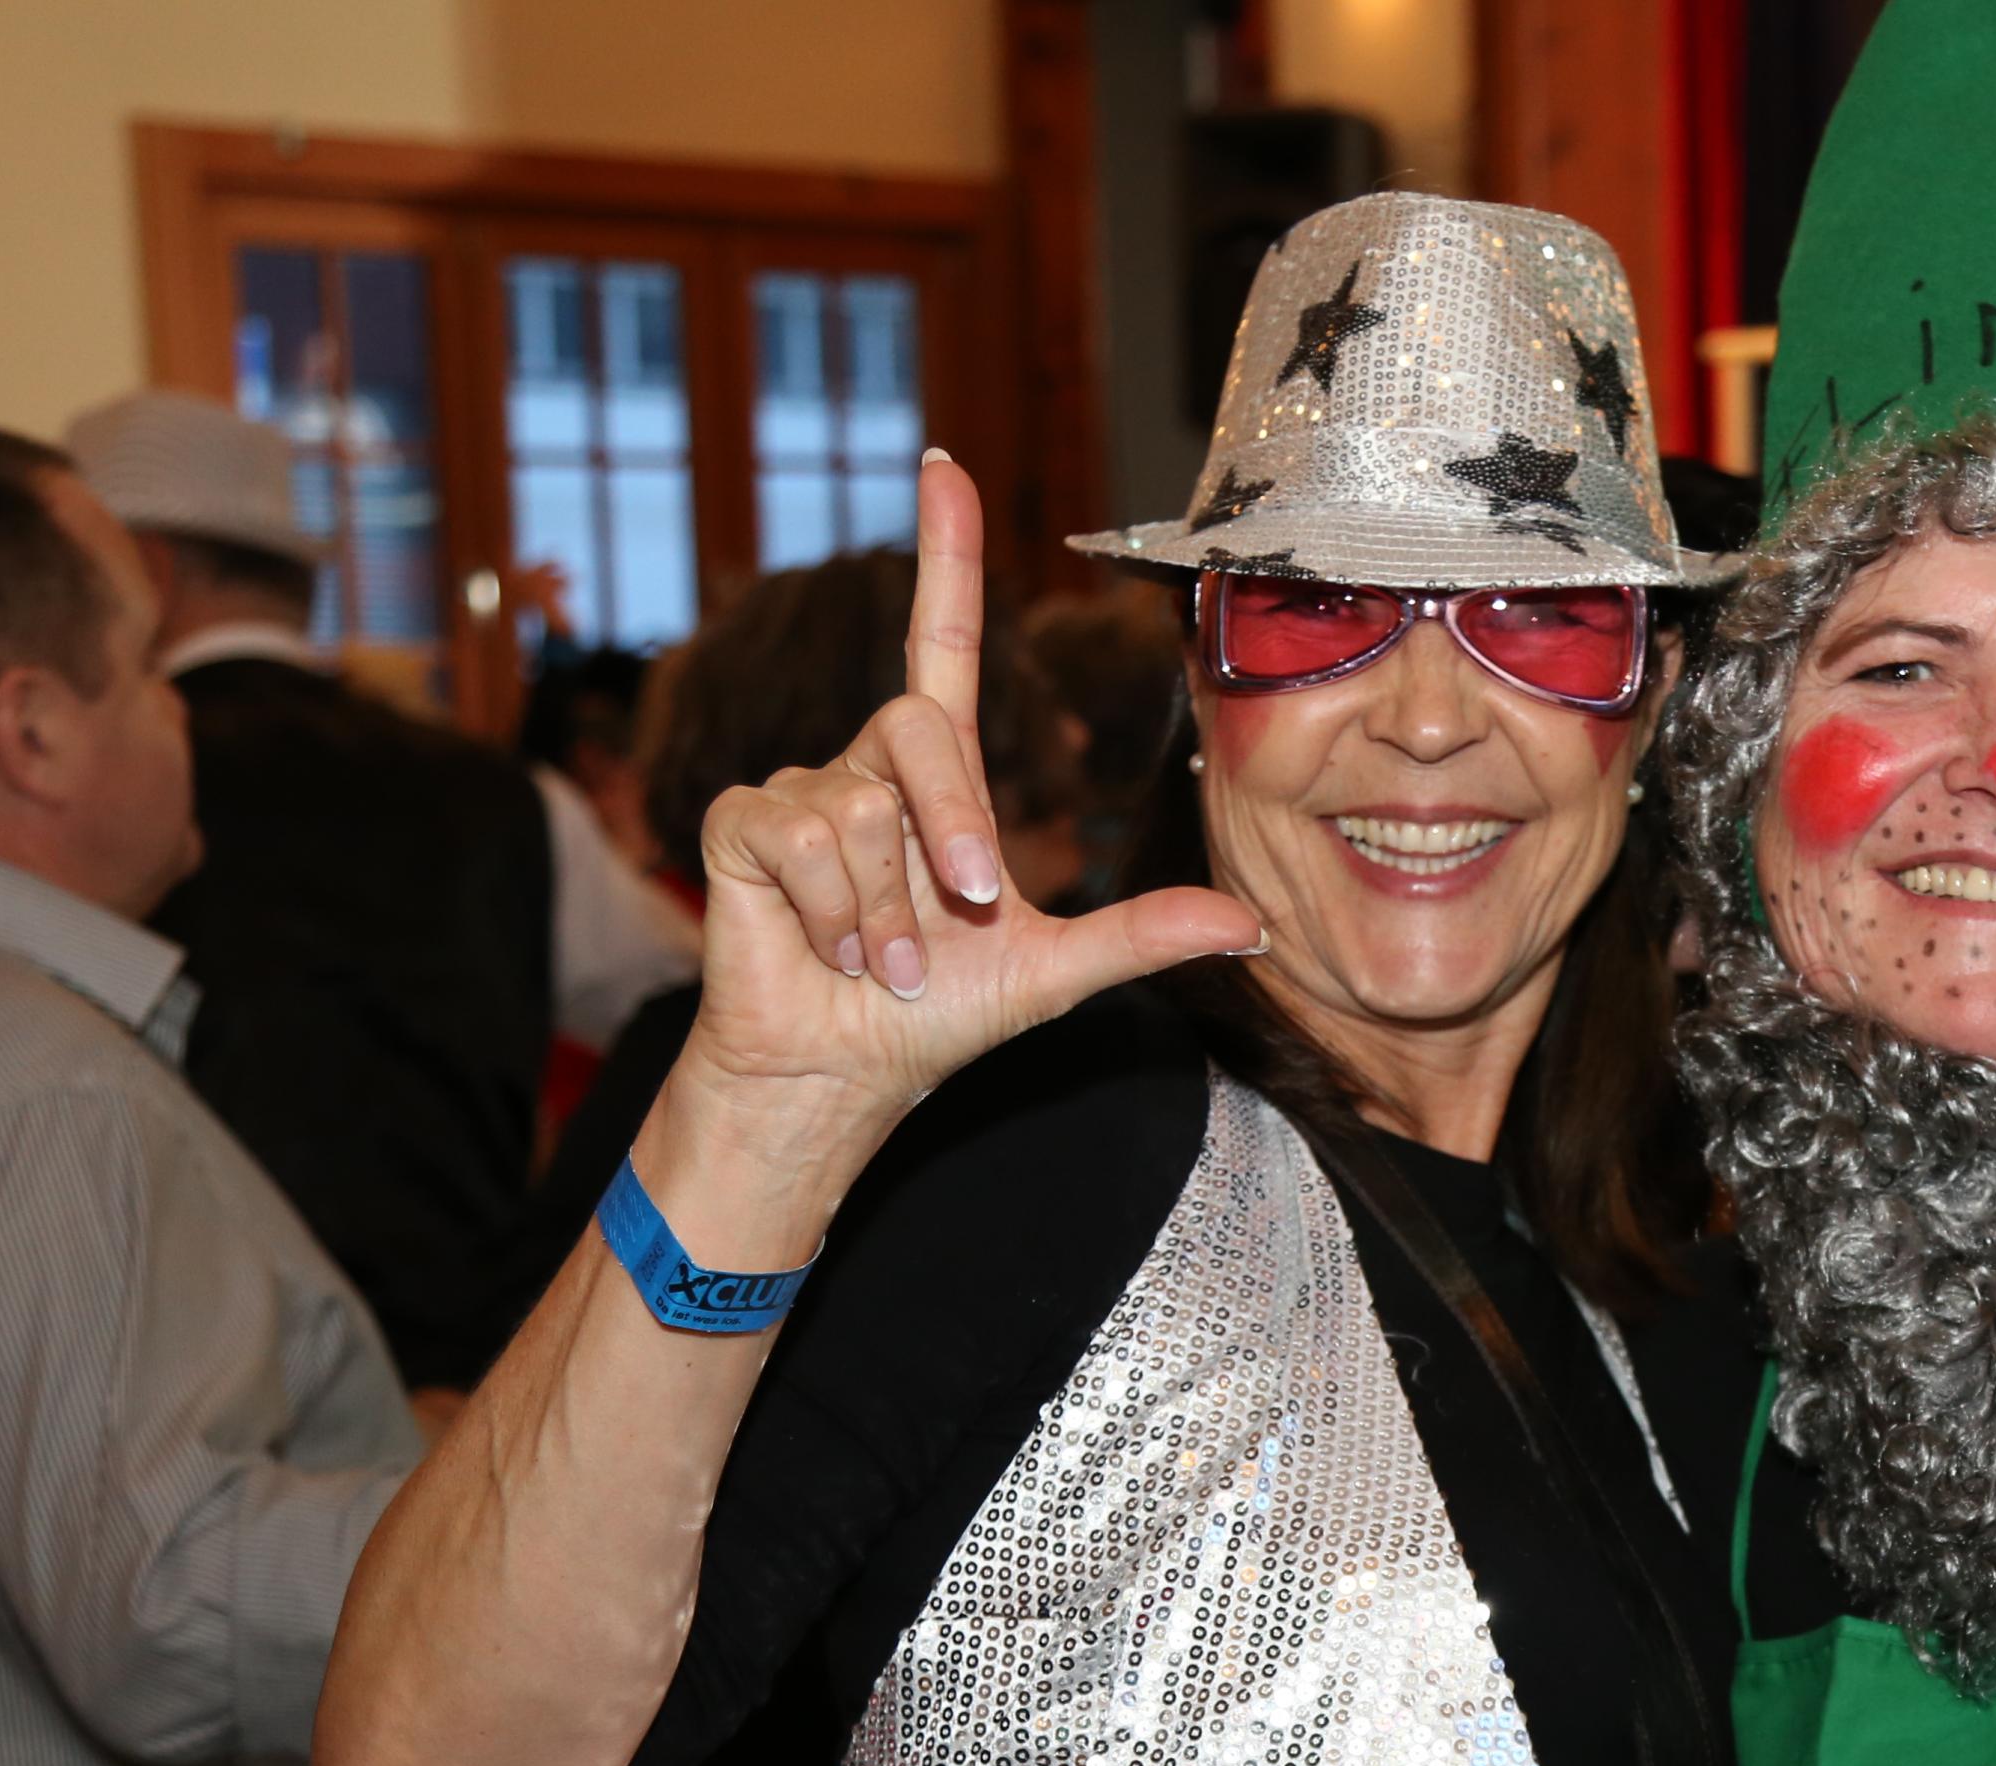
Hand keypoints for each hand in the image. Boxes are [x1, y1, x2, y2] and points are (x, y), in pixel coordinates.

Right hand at [679, 455, 1263, 1144]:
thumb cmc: (938, 1017)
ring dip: (889, 909)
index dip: (947, 555)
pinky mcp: (741, 824)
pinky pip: (802, 837)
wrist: (848, 1071)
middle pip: (922, 734)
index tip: (945, 465)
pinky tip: (832, 951)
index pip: (943, 639)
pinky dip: (834, 911)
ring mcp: (799, 789)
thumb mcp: (1056, 971)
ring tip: (883, 961)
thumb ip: (1144, 935)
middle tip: (969, 910)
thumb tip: (1254, 928)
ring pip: (862, 808)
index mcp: (939, 778)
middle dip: (958, 828)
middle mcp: (867, 765)